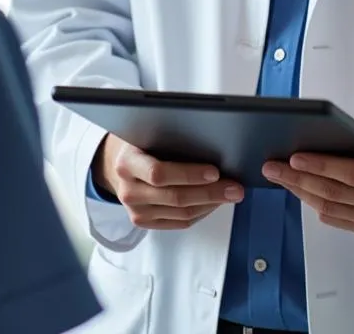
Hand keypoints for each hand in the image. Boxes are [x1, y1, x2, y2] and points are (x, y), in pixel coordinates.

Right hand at [93, 134, 244, 230]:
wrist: (117, 164)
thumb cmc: (140, 141)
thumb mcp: (146, 130)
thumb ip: (169, 134)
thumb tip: (212, 138)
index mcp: (126, 162)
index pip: (158, 173)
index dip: (188, 174)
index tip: (215, 171)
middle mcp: (127, 190)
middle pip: (175, 197)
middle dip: (210, 192)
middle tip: (235, 187)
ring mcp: (135, 210)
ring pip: (181, 214)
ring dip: (211, 204)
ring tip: (231, 194)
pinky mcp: (144, 223)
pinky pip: (179, 223)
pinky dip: (201, 213)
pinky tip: (215, 202)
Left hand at [261, 111, 353, 234]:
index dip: (323, 165)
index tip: (296, 156)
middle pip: (334, 191)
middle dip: (299, 177)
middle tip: (272, 164)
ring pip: (328, 205)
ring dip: (298, 189)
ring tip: (275, 172)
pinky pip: (330, 216)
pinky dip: (308, 200)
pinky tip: (293, 184)